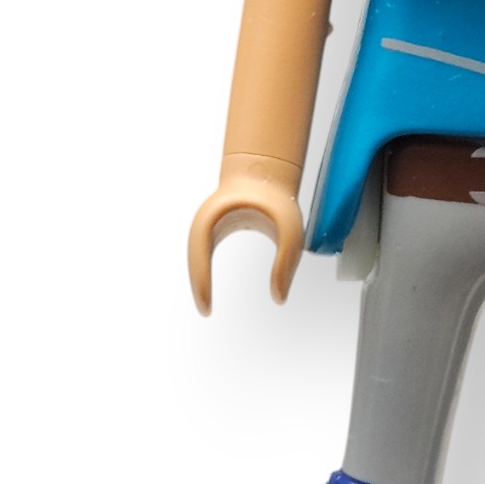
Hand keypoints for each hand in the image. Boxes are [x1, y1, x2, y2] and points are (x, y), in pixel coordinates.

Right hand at [187, 154, 304, 313]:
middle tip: (205, 311)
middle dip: (198, 285)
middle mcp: (207, 221)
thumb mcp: (291, 231)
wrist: (266, 172)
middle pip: (194, 257)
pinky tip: (209, 291)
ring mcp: (208, 224)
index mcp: (219, 216)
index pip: (200, 255)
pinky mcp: (214, 230)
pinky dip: (204, 273)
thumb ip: (286, 264)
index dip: (201, 283)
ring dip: (199, 280)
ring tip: (206, 306)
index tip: (206, 308)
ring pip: (196, 257)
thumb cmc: (278, 198)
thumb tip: (279, 298)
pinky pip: (203, 255)